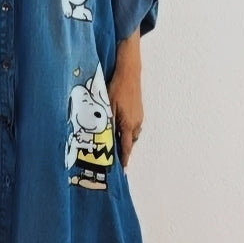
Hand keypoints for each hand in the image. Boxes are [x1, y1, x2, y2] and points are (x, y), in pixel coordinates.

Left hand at [108, 30, 142, 169]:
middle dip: (123, 151)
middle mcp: (136, 123)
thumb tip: (104, 139)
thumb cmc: (116, 88)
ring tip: (115, 143)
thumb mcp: (107, 108)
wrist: (129, 72)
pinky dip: (127, 130)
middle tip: (115, 158)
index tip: (122, 171)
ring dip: (125, 139)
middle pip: (130, 142)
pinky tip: (119, 126)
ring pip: (132, 134)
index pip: (126, 148)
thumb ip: (107, 125)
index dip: (123, 160)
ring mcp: (139, 116)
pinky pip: (133, 125)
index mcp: (128, 125)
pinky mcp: (138, 110)